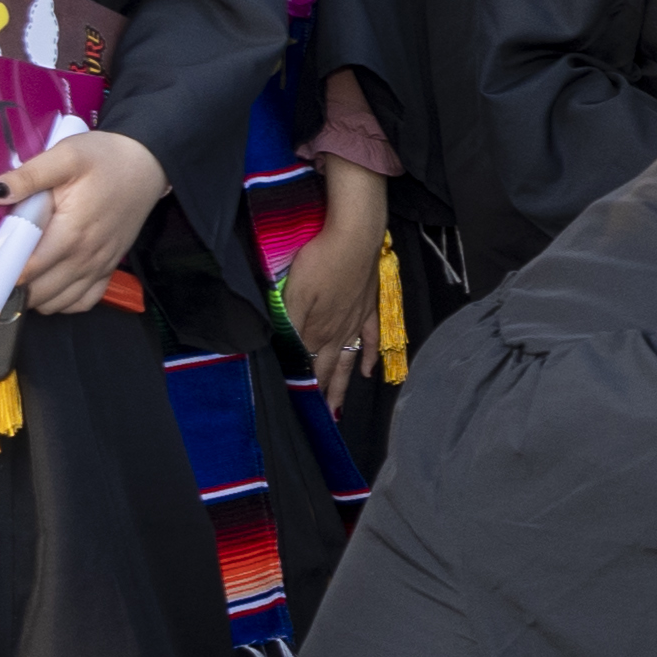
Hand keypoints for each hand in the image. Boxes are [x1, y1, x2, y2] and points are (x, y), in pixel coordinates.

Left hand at [0, 129, 169, 314]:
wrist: (150, 161)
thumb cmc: (106, 157)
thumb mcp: (67, 155)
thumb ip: (29, 174)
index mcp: (71, 233)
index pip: (24, 270)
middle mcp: (85, 257)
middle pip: (37, 294)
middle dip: (3, 290)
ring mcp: (99, 265)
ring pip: (57, 303)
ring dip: (30, 298)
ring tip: (9, 279)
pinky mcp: (109, 266)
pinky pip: (83, 301)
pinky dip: (61, 302)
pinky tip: (47, 287)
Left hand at [279, 157, 390, 409]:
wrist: (354, 235)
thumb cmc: (319, 261)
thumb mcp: (294, 295)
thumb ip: (289, 328)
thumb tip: (285, 358)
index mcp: (318, 331)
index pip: (308, 368)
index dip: (301, 388)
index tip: (296, 409)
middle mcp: (339, 333)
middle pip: (328, 370)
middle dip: (321, 396)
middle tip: (319, 421)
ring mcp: (357, 321)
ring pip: (348, 362)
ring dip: (342, 385)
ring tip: (338, 408)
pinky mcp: (368, 306)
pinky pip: (370, 339)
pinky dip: (368, 357)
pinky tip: (368, 371)